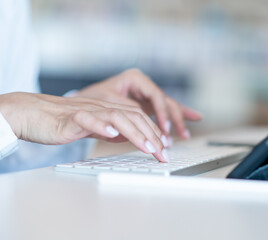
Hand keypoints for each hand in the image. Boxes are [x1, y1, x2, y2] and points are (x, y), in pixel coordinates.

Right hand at [0, 92, 169, 161]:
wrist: (30, 113)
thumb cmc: (60, 122)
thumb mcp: (91, 126)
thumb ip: (109, 129)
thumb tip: (125, 136)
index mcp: (107, 109)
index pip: (137, 117)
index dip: (153, 131)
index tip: (164, 148)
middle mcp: (101, 107)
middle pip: (133, 116)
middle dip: (152, 135)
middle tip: (163, 153)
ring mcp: (87, 111)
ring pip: (117, 117)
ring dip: (135, 133)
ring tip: (148, 147)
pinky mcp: (71, 118)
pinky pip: (88, 119)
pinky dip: (102, 126)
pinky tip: (112, 134)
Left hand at [76, 69, 201, 139]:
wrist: (81, 105)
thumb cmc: (91, 101)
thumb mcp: (108, 103)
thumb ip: (127, 110)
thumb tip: (143, 120)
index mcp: (135, 78)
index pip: (155, 95)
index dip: (162, 113)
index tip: (165, 129)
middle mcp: (144, 85)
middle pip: (166, 101)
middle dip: (174, 119)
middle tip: (182, 135)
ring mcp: (146, 95)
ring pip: (168, 107)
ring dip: (178, 121)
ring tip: (186, 135)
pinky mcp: (147, 105)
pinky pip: (165, 111)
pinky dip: (176, 118)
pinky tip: (194, 118)